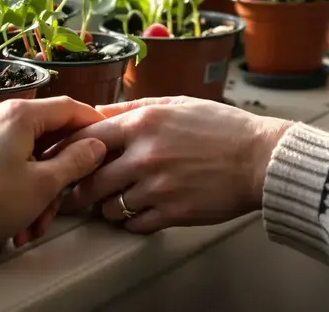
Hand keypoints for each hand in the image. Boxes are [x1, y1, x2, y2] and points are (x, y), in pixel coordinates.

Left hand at [0, 97, 107, 253]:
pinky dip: (4, 186)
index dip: (90, 123)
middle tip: (58, 205)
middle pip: (38, 137)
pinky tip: (3, 217)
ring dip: (29, 190)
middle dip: (53, 176)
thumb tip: (94, 146)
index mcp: (16, 115)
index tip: (102, 139)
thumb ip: (75, 162)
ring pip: (14, 155)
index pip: (66, 108)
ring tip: (27, 226)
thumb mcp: (43, 186)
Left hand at [61, 97, 290, 233]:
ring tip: (116, 201)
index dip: (71, 151)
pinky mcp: (172, 213)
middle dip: (81, 188)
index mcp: (144, 124)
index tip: (68, 159)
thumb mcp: (177, 104)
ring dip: (108, 206)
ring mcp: (158, 187)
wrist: (261, 159)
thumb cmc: (223, 128)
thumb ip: (135, 108)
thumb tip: (100, 112)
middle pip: (90, 180)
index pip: (87, 139)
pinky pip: (134, 224)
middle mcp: (145, 155)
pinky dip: (131, 221)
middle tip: (79, 192)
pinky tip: (140, 211)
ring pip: (109, 207)